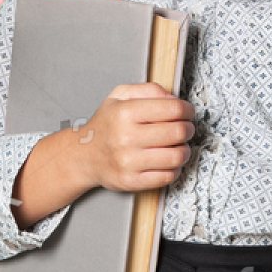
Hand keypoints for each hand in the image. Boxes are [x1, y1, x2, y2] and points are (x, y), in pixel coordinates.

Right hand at [80, 82, 194, 193]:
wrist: (83, 156)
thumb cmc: (106, 125)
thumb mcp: (119, 96)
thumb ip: (148, 89)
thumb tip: (173, 98)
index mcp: (125, 113)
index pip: (173, 109)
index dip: (187, 110)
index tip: (187, 112)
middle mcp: (126, 138)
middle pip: (179, 132)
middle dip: (189, 129)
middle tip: (185, 128)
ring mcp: (129, 162)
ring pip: (177, 156)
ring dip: (185, 150)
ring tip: (179, 145)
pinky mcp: (132, 181)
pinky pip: (168, 176)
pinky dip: (175, 168)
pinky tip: (168, 161)